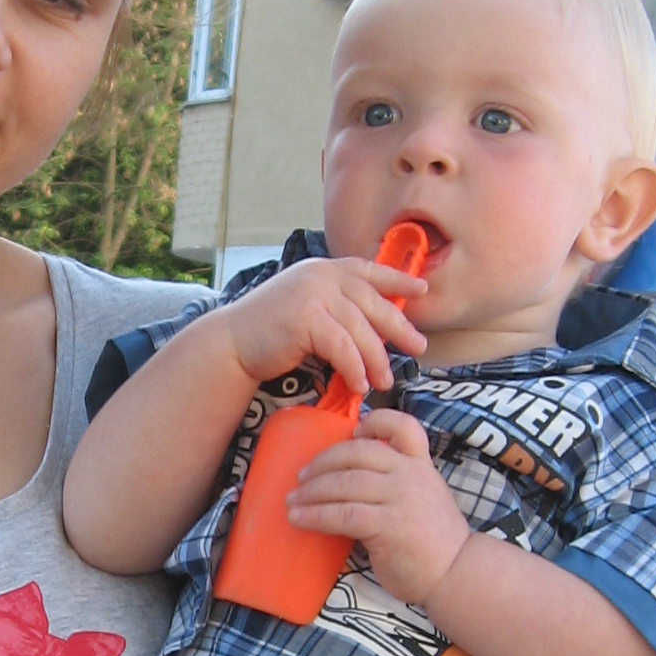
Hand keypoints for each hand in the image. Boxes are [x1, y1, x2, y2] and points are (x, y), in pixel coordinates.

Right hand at [215, 257, 429, 401]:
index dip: (398, 279)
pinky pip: (342, 347)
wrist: (232, 342)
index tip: (422, 289)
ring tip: (384, 381)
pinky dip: (354, 368)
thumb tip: (376, 327)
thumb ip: (337, 306)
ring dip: (376, 359)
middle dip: (399, 327)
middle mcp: (321, 276)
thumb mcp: (308, 307)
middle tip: (418, 348)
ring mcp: (313, 294)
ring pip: (360, 329)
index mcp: (324, 269)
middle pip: (373, 302)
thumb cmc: (270, 332)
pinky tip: (359, 385)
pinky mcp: (306, 318)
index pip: (369, 271)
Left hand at [289, 406, 473, 605]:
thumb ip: (396, 484)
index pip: (402, 426)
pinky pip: (342, 514)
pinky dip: (315, 516)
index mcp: (420, 464)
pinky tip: (299, 519)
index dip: (374, 423)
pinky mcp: (388, 525)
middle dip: (322, 463)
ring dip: (311, 491)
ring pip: (344, 483)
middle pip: (357, 453)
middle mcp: (410, 475)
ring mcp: (400, 498)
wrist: (456, 573)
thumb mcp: (423, 498)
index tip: (353, 432)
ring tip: (292, 501)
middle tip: (301, 477)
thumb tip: (349, 481)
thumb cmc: (433, 541)